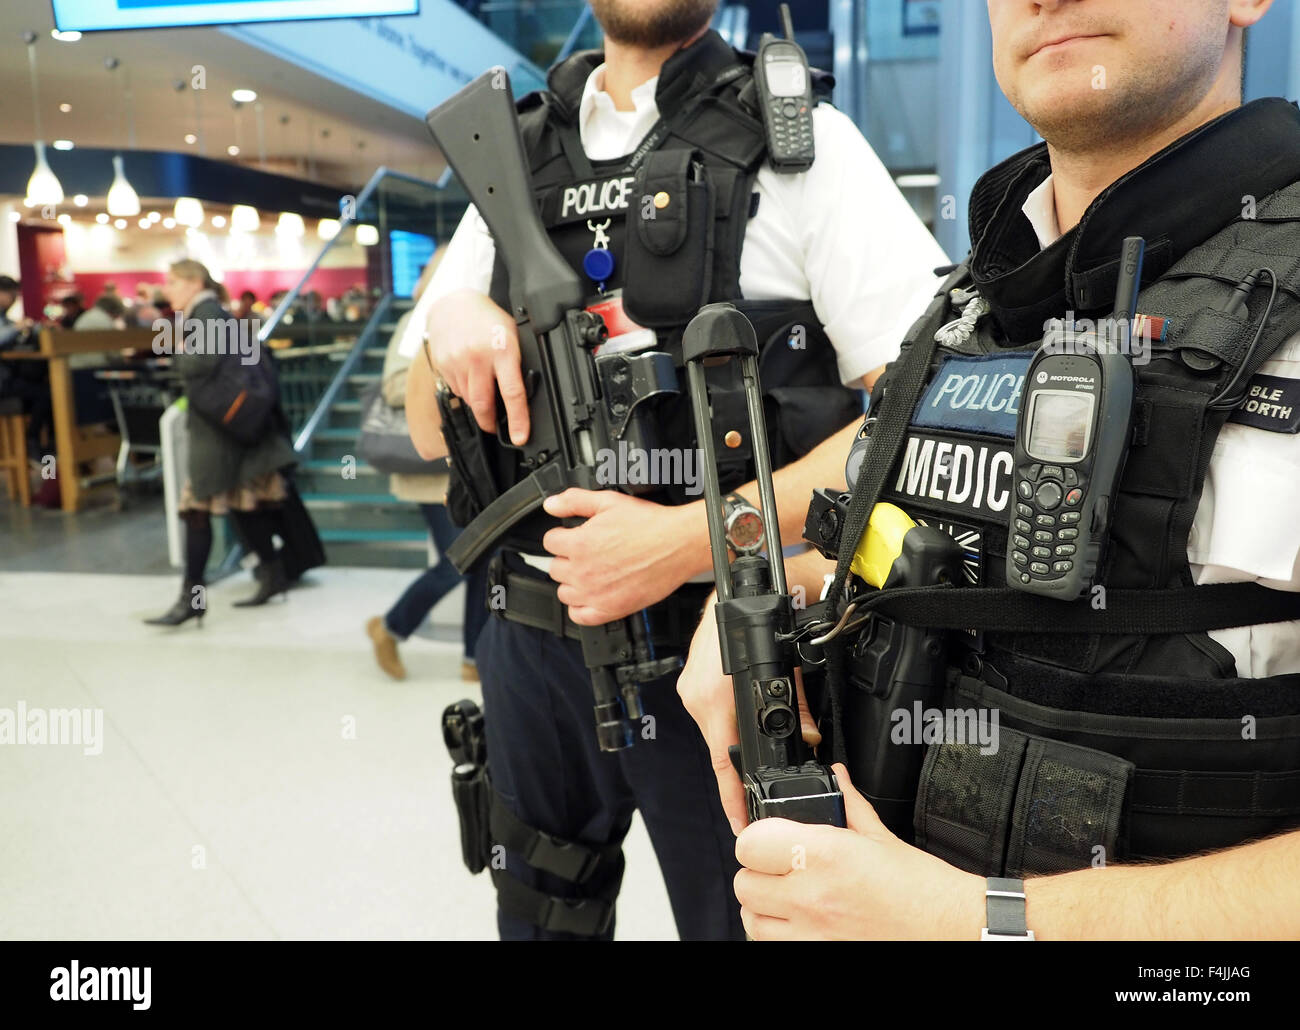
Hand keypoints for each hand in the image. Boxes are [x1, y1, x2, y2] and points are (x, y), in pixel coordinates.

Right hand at [425, 289, 528, 443]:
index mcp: (503, 350)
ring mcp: (458, 362)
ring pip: (469, 400)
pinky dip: (466, 391)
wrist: (454, 304)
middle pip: (483, 405)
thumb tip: (527, 395)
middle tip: (496, 428)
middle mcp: (478, 358)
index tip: (519, 437)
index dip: (517, 420)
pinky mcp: (444, 366)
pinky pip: (457, 390)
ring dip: (478, 404)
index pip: (512, 392)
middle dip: (490, 423)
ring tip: (484, 389)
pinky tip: (470, 376)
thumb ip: (516, 363)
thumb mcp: (512, 336)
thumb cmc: (489, 321)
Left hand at [541, 489, 700, 623]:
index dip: (562, 536)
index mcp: (579, 544)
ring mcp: (595, 594)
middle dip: (567, 558)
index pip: (550, 542)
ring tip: (590, 573)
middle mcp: (583, 571)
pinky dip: (581, 608)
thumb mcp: (609, 501)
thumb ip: (575, 501)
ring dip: (572, 582)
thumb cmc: (649, 525)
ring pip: (564, 592)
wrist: (678, 544)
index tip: (572, 536)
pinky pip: (580, 616)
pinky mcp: (610, 610)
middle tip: (585, 553)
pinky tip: (591, 596)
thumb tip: (551, 505)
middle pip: (555, 568)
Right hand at [677, 593, 818, 833]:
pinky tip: (743, 730)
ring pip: (717, 732)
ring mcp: (692, 689)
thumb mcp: (788, 666)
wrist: (737, 584)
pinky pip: (712, 715)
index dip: (733, 798)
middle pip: (721, 749)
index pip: (723, 761)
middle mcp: (697, 695)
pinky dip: (730, 726)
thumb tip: (807, 740)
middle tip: (758, 797)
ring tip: (756, 763)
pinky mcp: (694, 682)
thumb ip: (798, 707)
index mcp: (714, 696)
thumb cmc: (760, 617)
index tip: (741, 824)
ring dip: (736, 746)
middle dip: (741, 772)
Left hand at [734, 764, 984, 939]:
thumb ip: (848, 805)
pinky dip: (777, 934)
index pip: (750, 843)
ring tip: (787, 898)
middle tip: (780, 869)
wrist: (949, 929)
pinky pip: (770, 945)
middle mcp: (812, 896)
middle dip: (758, 872)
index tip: (769, 839)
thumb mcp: (882, 837)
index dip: (756, 838)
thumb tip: (836, 778)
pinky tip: (797, 922)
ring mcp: (812, 933)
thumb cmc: (921, 890)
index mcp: (825, 855)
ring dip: (763, 907)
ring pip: (751, 920)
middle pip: (744, 883)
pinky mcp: (816, 956)